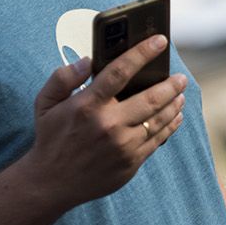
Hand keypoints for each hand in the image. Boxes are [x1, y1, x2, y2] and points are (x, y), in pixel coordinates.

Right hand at [25, 34, 185, 210]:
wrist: (51, 183)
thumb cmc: (51, 138)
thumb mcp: (45, 103)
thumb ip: (63, 77)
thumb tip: (88, 61)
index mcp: (87, 105)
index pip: (120, 71)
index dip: (143, 52)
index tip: (160, 40)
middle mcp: (108, 124)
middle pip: (150, 97)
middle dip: (171, 84)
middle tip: (180, 76)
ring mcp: (122, 145)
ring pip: (159, 119)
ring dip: (174, 103)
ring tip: (180, 94)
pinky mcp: (130, 162)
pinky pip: (157, 139)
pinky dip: (170, 125)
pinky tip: (175, 116)